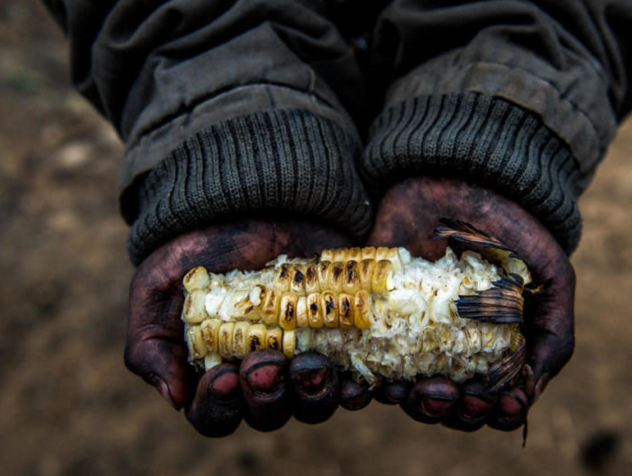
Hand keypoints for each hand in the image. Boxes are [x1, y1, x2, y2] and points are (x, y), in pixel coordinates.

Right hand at [124, 218, 370, 436]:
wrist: (251, 201)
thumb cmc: (197, 247)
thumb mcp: (157, 289)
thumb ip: (151, 343)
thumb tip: (174, 398)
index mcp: (215, 369)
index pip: (215, 412)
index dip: (219, 405)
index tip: (224, 374)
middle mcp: (261, 371)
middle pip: (270, 414)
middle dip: (268, 398)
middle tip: (268, 362)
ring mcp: (303, 354)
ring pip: (313, 402)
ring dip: (314, 396)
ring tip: (311, 366)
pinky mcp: (338, 334)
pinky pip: (353, 374)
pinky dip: (357, 386)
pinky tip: (358, 381)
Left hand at [367, 176, 574, 431]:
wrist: (454, 176)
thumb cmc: (509, 226)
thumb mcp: (548, 276)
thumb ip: (553, 334)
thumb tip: (528, 397)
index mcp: (490, 347)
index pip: (490, 401)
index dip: (494, 413)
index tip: (497, 404)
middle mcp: (447, 346)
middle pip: (443, 401)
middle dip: (448, 408)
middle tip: (450, 393)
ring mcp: (407, 331)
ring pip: (403, 386)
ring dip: (407, 399)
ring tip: (409, 388)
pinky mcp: (372, 311)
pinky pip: (362, 355)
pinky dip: (363, 377)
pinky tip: (371, 379)